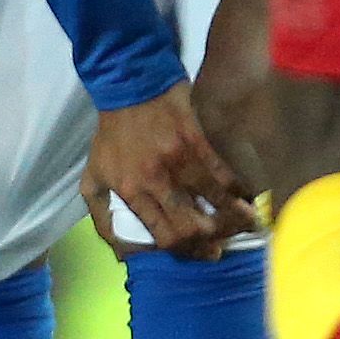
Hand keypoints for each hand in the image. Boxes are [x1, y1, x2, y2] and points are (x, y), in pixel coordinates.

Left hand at [84, 85, 251, 258]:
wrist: (127, 85)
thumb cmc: (111, 135)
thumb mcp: (92, 178)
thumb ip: (103, 216)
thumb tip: (122, 253)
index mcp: (131, 192)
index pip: (164, 237)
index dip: (187, 252)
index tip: (201, 253)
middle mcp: (155, 181)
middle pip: (191, 227)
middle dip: (212, 241)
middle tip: (222, 243)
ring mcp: (177, 160)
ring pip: (215, 202)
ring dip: (235, 217)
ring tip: (246, 222)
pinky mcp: (195, 139)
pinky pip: (224, 173)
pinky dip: (239, 189)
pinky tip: (247, 195)